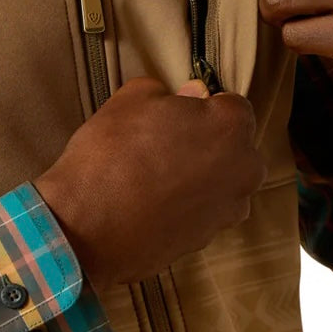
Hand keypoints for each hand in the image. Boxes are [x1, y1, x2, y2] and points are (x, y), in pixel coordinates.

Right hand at [34, 77, 264, 290]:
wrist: (88, 229)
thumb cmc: (110, 155)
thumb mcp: (129, 100)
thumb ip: (167, 92)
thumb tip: (188, 96)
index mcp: (230, 126)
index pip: (231, 105)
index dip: (201, 106)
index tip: (175, 114)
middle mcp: (244, 169)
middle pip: (233, 146)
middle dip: (207, 142)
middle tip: (163, 144)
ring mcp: (229, 209)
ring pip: (220, 181)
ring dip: (199, 176)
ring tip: (156, 178)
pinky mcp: (209, 239)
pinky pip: (204, 211)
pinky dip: (186, 206)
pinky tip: (153, 204)